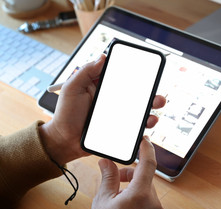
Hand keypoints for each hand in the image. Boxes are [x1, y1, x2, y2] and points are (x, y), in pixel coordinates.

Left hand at [39, 55, 165, 164]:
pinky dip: (144, 124)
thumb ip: (86, 72)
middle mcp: (111, 99)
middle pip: (134, 92)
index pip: (120, 75)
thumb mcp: (72, 88)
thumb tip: (103, 57)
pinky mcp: (118, 127)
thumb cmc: (65, 114)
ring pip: (138, 108)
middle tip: (155, 90)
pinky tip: (148, 122)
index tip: (144, 69)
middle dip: (148, 90)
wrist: (64, 140)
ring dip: (150, 107)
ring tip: (156, 107)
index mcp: (101, 86)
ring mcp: (116, 113)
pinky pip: (134, 125)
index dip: (133, 71)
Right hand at [89, 136, 163, 208]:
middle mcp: (153, 203)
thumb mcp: (103, 201)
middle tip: (115, 179)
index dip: (146, 149)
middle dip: (130, 175)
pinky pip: (149, 203)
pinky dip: (138, 199)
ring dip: (133, 188)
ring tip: (116, 199)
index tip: (144, 140)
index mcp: (140, 194)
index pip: (148, 163)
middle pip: (145, 178)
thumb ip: (108, 178)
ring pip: (146, 190)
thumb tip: (106, 162)